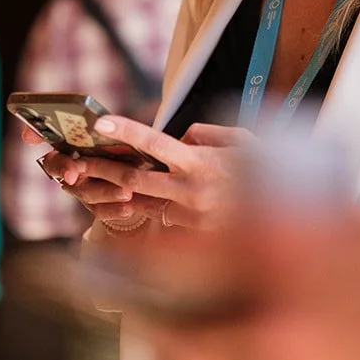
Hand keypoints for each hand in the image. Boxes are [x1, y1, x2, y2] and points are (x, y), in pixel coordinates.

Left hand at [37, 118, 255, 229]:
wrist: (287, 219)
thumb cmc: (267, 174)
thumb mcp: (244, 142)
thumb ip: (207, 135)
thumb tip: (181, 138)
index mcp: (201, 164)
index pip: (156, 144)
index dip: (127, 132)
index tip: (101, 123)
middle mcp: (189, 192)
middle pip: (133, 178)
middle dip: (99, 168)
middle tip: (72, 160)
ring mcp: (187, 217)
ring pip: (140, 203)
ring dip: (114, 193)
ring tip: (86, 181)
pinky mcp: (189, 236)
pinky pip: (161, 218)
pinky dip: (148, 208)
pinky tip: (131, 200)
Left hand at [118, 206, 359, 359]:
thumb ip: (351, 218)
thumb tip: (337, 219)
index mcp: (291, 256)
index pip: (178, 253)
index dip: (136, 250)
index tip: (117, 245)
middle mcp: (278, 321)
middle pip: (175, 321)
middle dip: (143, 307)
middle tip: (126, 295)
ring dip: (180, 348)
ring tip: (173, 333)